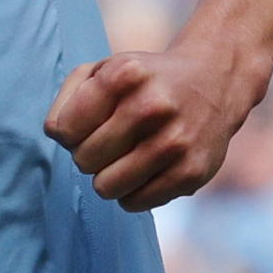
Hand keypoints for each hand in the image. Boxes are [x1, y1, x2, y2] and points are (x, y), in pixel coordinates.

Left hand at [44, 40, 262, 209]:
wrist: (214, 83)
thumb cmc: (145, 82)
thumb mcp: (105, 70)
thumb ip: (68, 98)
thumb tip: (58, 134)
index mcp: (125, 74)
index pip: (63, 130)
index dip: (70, 132)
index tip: (90, 123)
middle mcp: (152, 106)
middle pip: (84, 160)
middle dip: (91, 154)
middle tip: (113, 141)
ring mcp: (175, 141)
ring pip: (106, 188)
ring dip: (110, 177)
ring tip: (128, 156)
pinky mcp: (191, 172)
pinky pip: (135, 203)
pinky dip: (134, 191)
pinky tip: (149, 169)